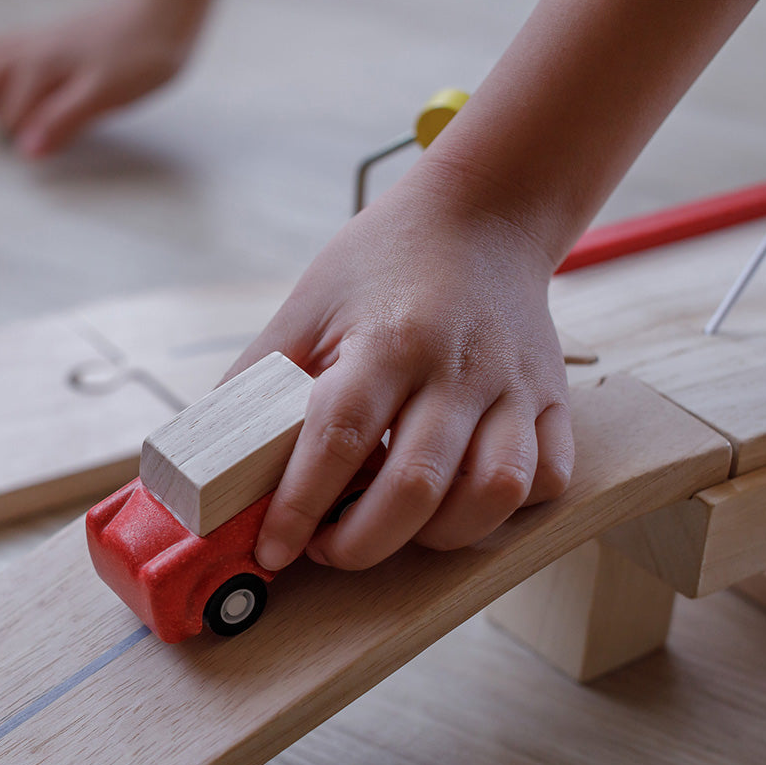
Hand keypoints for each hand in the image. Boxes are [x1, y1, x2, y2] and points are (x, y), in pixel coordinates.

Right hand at [0, 0, 208, 157]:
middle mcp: (30, 48)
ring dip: (4, 92)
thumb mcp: (103, 96)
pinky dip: (19, 73)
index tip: (59, 142)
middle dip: (1, 115)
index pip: (6, 116)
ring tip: (40, 111)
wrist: (166, 8)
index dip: (28, 139)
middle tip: (41, 130)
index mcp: (38, 66)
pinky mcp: (57, 34)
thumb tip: (27, 150)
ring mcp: (41, 37)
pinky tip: (50, 87)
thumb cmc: (142, 52)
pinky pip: (15, 51)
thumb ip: (62, 122)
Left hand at [233, 171, 573, 571]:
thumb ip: (259, 379)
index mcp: (390, 339)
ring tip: (394, 528)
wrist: (483, 215)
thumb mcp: (308, 305)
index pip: (339, 438)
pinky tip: (459, 500)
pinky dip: (502, 509)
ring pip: (494, 493)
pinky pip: (545, 478)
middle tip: (327, 548)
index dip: (299, 506)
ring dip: (437, 536)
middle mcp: (458, 367)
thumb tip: (213, 454)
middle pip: (418, 485)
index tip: (271, 549)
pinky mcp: (552, 398)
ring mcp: (515, 385)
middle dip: (362, 543)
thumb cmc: (384, 261)